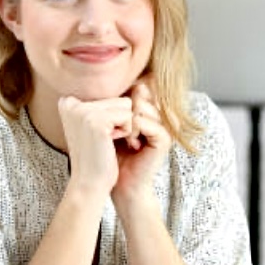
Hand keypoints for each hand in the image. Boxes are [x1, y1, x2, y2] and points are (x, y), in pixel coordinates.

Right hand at [58, 94, 133, 197]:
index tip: (99, 136)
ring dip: (124, 126)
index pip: (109, 96)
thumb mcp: (97, 125)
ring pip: (125, 105)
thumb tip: (142, 85)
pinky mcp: (96, 121)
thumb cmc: (96, 157)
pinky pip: (129, 117)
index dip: (113, 118)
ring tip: (108, 142)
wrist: (89, 184)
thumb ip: (107, 104)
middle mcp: (70, 102)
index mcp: (67, 102)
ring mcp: (82, 111)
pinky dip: (127, 133)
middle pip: (118, 99)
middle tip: (105, 141)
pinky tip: (111, 145)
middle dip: (120, 121)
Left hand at [112, 77, 171, 205]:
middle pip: (140, 94)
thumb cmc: (109, 156)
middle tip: (114, 129)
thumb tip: (101, 81)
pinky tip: (130, 143)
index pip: (137, 89)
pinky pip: (145, 122)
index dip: (121, 99)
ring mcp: (162, 126)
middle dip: (121, 110)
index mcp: (145, 111)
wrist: (118, 184)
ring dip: (125, 121)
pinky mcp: (164, 139)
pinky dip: (132, 131)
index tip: (108, 116)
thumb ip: (107, 106)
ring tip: (120, 136)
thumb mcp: (105, 125)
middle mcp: (156, 116)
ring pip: (141, 107)